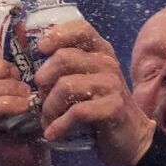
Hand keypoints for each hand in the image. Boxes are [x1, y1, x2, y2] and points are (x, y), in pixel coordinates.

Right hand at [0, 34, 52, 165]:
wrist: (32, 156)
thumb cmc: (31, 117)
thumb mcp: (28, 84)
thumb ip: (20, 62)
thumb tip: (21, 31)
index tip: (0, 50)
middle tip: (22, 80)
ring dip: (7, 87)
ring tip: (26, 96)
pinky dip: (6, 104)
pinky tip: (23, 107)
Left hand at [30, 19, 155, 165]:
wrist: (129, 136)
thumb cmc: (101, 106)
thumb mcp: (88, 81)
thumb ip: (69, 69)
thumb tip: (35, 70)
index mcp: (101, 51)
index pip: (80, 29)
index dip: (57, 35)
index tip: (41, 48)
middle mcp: (107, 63)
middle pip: (63, 58)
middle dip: (44, 80)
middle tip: (40, 98)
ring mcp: (111, 84)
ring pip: (66, 86)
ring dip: (49, 107)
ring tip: (47, 121)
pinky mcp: (112, 107)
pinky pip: (76, 111)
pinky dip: (59, 125)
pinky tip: (53, 133)